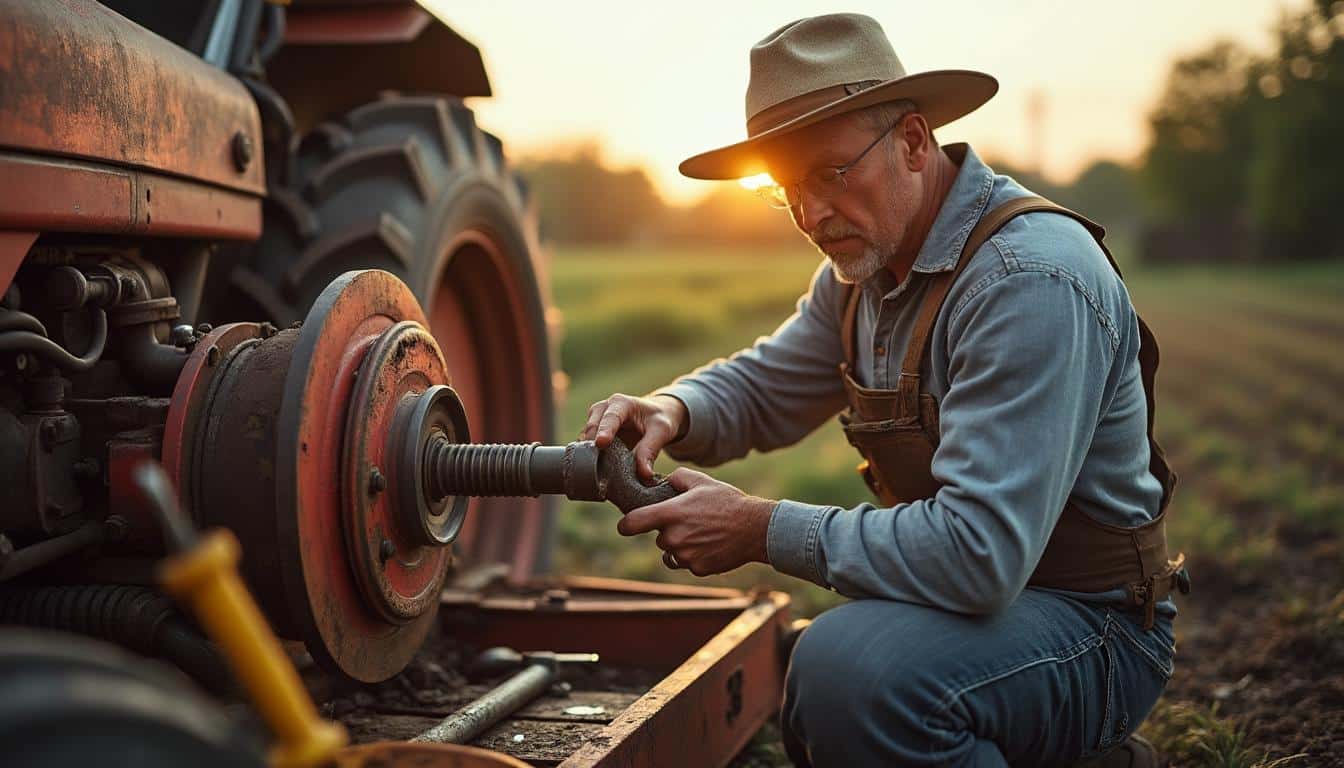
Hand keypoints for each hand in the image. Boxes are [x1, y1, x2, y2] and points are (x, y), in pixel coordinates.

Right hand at [580, 393, 687, 480]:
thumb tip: (644, 475)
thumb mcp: (661, 431)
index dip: (605, 430)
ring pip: (586, 440)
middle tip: (598, 467)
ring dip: (590, 455)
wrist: (655, 417)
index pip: (610, 417)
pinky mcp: (593, 436)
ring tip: (599, 473)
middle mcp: (603, 409)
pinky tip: (598, 472)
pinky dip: (591, 460)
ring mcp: (595, 422)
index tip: (601, 444)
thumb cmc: (658, 420)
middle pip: (592, 428)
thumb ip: (651, 450)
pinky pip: (587, 449)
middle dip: (593, 446)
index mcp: (620, 403)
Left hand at [616, 468, 774, 576]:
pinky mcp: (697, 569)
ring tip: (703, 533)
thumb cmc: (728, 502)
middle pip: (658, 537)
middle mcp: (674, 537)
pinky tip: (710, 545)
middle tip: (690, 521)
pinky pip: (687, 563)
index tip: (626, 526)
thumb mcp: (702, 481)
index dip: (625, 525)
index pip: (632, 523)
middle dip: (669, 531)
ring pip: (671, 552)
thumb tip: (662, 480)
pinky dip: (694, 556)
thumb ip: (677, 477)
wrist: (755, 528)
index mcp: (671, 514)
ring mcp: (685, 556)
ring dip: (681, 545)